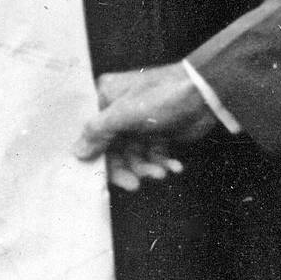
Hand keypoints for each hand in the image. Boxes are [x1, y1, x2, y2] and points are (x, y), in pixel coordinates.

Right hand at [76, 63, 226, 165]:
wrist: (204, 94)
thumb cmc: (161, 95)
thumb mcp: (124, 113)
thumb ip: (97, 132)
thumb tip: (76, 152)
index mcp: (105, 99)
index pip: (89, 132)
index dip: (91, 154)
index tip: (93, 176)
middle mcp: (119, 113)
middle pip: (111, 150)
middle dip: (124, 169)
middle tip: (134, 185)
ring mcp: (139, 125)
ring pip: (133, 157)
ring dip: (146, 169)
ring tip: (160, 174)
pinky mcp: (158, 136)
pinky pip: (153, 157)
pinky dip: (162, 164)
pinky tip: (174, 167)